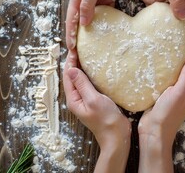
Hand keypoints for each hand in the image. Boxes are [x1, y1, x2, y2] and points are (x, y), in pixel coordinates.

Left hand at [63, 53, 130, 172]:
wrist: (117, 136)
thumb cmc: (105, 120)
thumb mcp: (93, 99)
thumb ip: (82, 84)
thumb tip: (71, 70)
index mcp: (74, 99)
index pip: (68, 77)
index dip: (70, 62)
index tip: (74, 49)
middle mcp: (77, 99)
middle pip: (72, 78)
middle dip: (74, 63)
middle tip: (79, 49)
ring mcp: (86, 100)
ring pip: (80, 80)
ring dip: (82, 68)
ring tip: (85, 55)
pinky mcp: (94, 100)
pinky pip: (89, 85)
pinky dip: (90, 75)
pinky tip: (96, 69)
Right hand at [66, 0, 126, 50]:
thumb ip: (87, 4)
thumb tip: (84, 23)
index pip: (72, 20)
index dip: (71, 35)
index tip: (72, 49)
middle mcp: (85, 1)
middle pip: (81, 23)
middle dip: (80, 38)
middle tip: (82, 53)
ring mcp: (96, 0)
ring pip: (93, 20)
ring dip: (93, 33)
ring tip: (95, 48)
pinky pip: (106, 14)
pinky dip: (106, 24)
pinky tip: (109, 34)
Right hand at [138, 43, 184, 172]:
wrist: (153, 131)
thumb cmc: (167, 114)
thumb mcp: (179, 93)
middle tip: (181, 37)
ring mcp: (177, 90)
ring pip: (180, 70)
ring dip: (178, 58)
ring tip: (171, 45)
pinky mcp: (167, 92)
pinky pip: (170, 76)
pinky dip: (168, 67)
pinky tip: (161, 61)